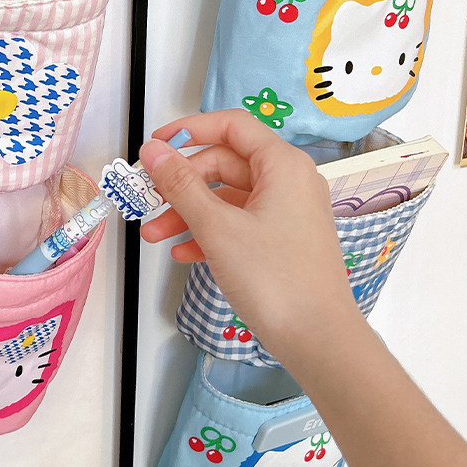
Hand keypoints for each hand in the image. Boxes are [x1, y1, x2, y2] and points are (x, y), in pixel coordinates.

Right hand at [138, 109, 357, 362]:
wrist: (318, 340)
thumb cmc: (274, 277)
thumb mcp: (217, 226)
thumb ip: (181, 185)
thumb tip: (154, 150)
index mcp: (282, 165)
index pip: (232, 126)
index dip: (190, 129)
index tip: (156, 146)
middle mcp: (289, 181)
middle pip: (224, 164)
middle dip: (181, 184)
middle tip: (147, 203)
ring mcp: (287, 213)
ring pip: (227, 198)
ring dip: (189, 213)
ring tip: (154, 236)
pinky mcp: (282, 241)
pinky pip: (239, 224)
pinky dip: (210, 233)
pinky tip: (184, 253)